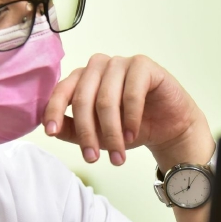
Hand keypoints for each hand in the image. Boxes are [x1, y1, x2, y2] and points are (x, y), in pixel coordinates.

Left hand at [42, 54, 210, 166]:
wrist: (169, 127)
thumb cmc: (130, 127)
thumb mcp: (97, 134)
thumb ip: (73, 130)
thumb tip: (52, 130)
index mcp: (83, 78)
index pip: (62, 90)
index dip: (55, 111)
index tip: (51, 132)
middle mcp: (99, 66)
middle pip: (84, 98)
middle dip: (88, 132)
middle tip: (93, 158)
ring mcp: (121, 63)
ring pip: (106, 99)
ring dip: (111, 132)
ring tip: (117, 156)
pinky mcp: (143, 65)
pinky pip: (131, 93)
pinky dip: (130, 118)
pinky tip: (132, 134)